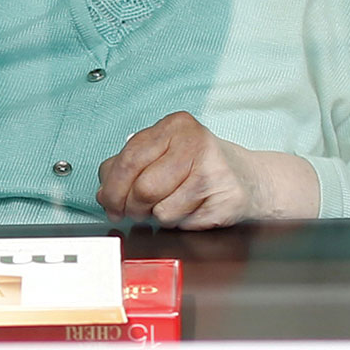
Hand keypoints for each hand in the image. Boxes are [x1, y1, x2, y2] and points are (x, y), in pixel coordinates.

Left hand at [97, 112, 315, 227]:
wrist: (247, 179)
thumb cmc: (196, 167)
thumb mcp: (160, 155)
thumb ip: (127, 167)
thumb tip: (103, 192)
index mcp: (174, 126)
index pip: (128, 160)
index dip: (113, 189)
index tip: (110, 203)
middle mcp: (195, 141)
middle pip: (143, 188)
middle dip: (132, 207)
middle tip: (135, 212)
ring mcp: (213, 169)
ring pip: (161, 210)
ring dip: (158, 216)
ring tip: (170, 204)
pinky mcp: (225, 197)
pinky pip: (182, 222)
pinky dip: (179, 223)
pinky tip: (190, 209)